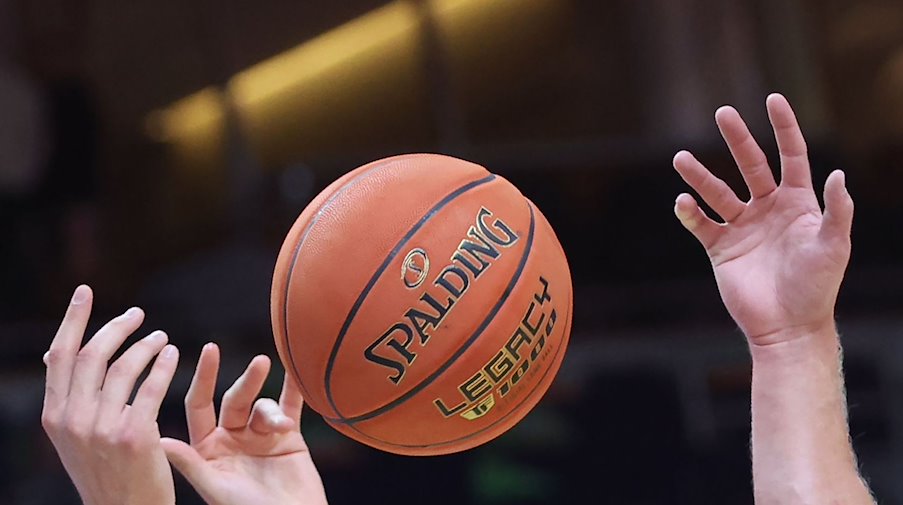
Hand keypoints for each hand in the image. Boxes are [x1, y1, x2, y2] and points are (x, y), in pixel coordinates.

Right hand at [41, 285, 179, 504]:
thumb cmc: (103, 471)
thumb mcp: (73, 436)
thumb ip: (67, 396)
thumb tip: (53, 353)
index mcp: (54, 416)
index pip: (61, 356)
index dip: (73, 319)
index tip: (85, 291)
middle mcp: (73, 419)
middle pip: (92, 354)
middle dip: (116, 326)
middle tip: (138, 314)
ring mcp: (102, 428)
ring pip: (124, 367)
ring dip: (145, 344)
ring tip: (161, 337)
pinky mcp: (134, 435)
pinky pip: (151, 387)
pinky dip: (163, 365)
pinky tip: (174, 354)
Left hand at [161, 344, 327, 504]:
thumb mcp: (215, 488)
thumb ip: (191, 463)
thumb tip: (161, 441)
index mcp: (208, 448)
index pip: (200, 404)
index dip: (203, 376)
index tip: (210, 349)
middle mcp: (232, 437)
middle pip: (235, 399)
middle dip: (248, 381)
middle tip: (260, 364)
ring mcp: (261, 436)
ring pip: (263, 406)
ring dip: (271, 409)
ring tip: (281, 424)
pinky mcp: (290, 438)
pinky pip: (291, 407)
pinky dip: (295, 391)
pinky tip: (298, 375)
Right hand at [672, 94, 853, 343]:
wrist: (787, 327)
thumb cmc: (817, 288)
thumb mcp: (834, 247)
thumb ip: (837, 211)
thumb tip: (838, 174)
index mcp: (798, 203)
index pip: (791, 155)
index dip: (784, 128)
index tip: (772, 100)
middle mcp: (768, 209)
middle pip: (751, 165)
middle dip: (737, 138)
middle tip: (723, 113)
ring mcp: (743, 227)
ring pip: (718, 192)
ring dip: (700, 175)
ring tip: (680, 158)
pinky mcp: (721, 248)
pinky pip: (701, 224)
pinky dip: (690, 213)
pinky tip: (683, 203)